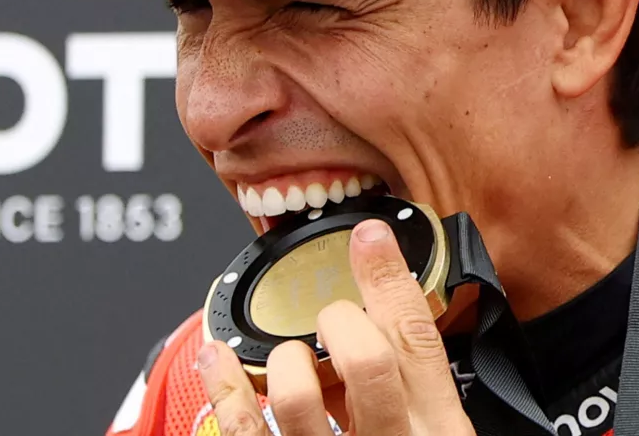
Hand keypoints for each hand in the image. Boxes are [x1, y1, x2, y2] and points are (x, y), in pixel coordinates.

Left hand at [197, 219, 475, 435]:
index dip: (391, 280)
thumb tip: (396, 339)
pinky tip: (219, 357)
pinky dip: (225, 388)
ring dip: (289, 362)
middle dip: (343, 322)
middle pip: (368, 357)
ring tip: (293, 364)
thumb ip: (419, 400)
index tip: (371, 239)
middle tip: (335, 324)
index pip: (418, 343)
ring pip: (299, 397)